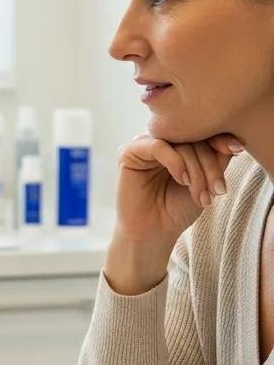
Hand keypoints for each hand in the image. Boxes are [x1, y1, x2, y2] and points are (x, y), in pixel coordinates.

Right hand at [104, 133, 241, 294]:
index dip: (220, 140)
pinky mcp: (129, 153)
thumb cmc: (177, 209)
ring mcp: (143, 145)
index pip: (201, 132)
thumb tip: (232, 140)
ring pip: (178, 143)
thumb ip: (216, 159)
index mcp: (177, 144)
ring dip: (195, 169)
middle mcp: (160, 141)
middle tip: (217, 191)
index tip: (236, 150)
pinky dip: (175, 162)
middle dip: (209, 165)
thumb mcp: (206, 182)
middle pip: (192, 138)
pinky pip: (157, 146)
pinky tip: (182, 180)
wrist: (154, 232)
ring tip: (199, 193)